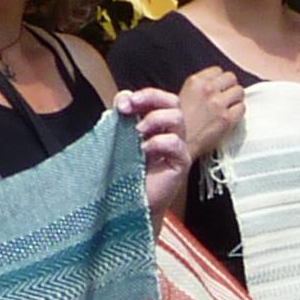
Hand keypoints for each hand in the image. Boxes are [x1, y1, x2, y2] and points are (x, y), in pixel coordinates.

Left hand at [117, 87, 192, 222]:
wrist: (128, 203)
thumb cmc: (124, 172)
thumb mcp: (118, 138)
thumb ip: (121, 116)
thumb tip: (123, 96)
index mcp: (155, 125)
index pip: (159, 99)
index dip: (143, 95)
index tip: (122, 104)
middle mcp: (169, 133)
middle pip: (172, 102)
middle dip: (151, 98)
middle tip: (130, 109)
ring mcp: (177, 148)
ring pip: (177, 118)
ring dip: (154, 119)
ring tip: (138, 133)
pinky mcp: (181, 163)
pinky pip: (176, 143)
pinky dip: (158, 142)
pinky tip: (145, 152)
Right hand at [176, 65, 246, 158]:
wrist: (178, 144)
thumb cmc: (178, 124)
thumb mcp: (183, 96)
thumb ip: (199, 87)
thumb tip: (216, 84)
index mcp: (195, 82)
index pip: (218, 71)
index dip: (220, 81)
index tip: (219, 89)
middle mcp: (207, 89)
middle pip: (231, 78)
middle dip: (230, 87)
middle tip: (226, 99)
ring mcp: (218, 103)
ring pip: (239, 91)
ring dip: (236, 99)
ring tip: (229, 108)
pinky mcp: (227, 118)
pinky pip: (242, 108)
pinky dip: (238, 113)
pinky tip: (230, 118)